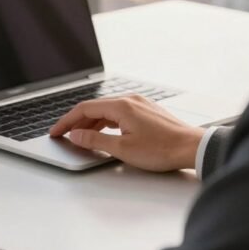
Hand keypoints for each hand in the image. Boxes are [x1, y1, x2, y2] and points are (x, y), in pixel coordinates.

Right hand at [49, 95, 204, 171]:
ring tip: (80, 135)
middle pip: (94, 107)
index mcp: (121, 106)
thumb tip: (77, 135)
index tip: (56, 131)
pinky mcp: (147, 111)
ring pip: (107, 110)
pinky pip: (119, 113)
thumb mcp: (122, 148)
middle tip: (63, 134)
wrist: (192, 148)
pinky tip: (103, 132)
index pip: (84, 108)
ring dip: (91, 122)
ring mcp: (140, 104)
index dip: (67, 121)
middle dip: (76, 121)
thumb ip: (95, 140)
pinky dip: (106, 122)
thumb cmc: (162, 149)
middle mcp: (130, 100)